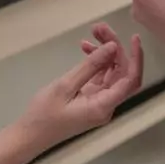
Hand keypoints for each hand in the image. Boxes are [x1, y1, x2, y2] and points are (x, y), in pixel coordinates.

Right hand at [19, 24, 143, 147]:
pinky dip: (96, 62)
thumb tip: (112, 47)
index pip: (131, 81)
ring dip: (105, 53)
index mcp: (104, 106)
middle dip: (115, 49)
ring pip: (111, 73)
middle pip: (121, 73)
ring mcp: (99, 102)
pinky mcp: (91, 99)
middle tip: (99, 27)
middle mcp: (107, 105)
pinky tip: (85, 48)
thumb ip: (90, 66)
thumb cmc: (43, 114)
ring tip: (92, 32)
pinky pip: (100, 77)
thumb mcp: (64, 86)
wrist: (29, 136)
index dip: (135, 58)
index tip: (133, 38)